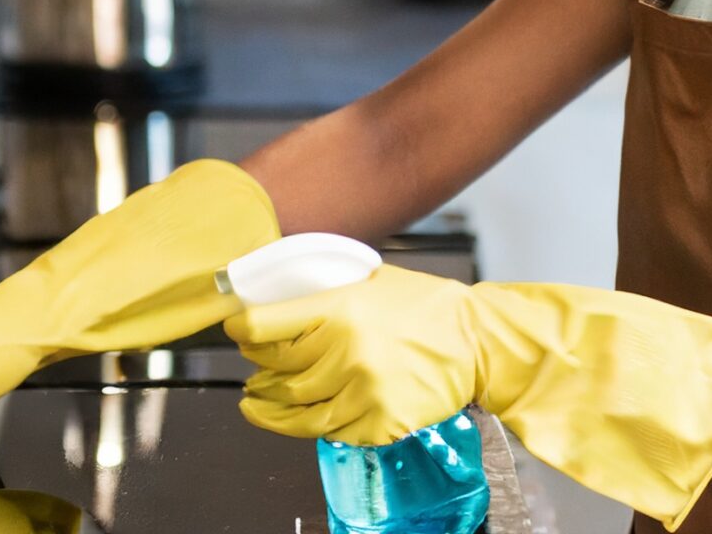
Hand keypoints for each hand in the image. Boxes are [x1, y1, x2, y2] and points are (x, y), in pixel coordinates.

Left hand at [224, 264, 483, 445]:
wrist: (477, 342)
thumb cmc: (425, 307)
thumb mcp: (370, 282)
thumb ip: (327, 294)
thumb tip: (280, 302)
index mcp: (341, 308)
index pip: (267, 326)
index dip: (242, 330)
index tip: (234, 331)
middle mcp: (347, 351)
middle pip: (278, 371)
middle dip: (258, 371)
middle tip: (251, 369)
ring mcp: (362, 391)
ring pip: (297, 409)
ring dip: (270, 409)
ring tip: (256, 403)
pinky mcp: (378, 422)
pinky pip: (329, 430)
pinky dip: (310, 425)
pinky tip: (300, 418)